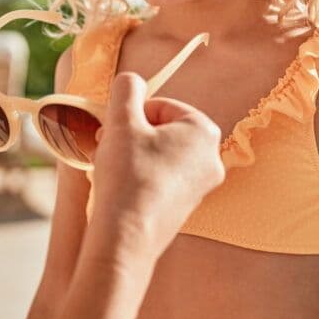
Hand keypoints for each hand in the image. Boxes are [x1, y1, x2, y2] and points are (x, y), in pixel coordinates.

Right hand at [89, 72, 224, 260]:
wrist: (127, 238)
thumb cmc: (127, 175)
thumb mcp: (122, 121)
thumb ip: (127, 90)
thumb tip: (132, 80)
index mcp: (204, 131)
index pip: (162, 106)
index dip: (132, 114)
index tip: (113, 129)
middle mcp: (211, 159)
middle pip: (162, 131)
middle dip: (131, 134)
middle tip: (107, 145)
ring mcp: (201, 187)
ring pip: (159, 155)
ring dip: (132, 155)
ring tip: (110, 168)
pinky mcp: (186, 208)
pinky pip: (160, 180)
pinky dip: (139, 178)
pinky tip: (120, 188)